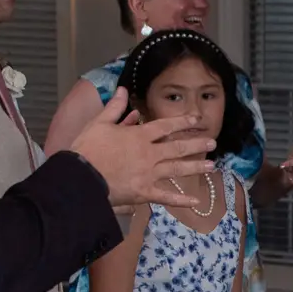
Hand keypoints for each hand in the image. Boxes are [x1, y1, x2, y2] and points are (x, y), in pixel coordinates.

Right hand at [68, 89, 214, 210]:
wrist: (80, 177)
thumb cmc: (88, 149)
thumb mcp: (99, 123)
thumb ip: (115, 107)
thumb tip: (123, 89)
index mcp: (139, 136)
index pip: (166, 126)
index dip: (182, 121)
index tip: (197, 119)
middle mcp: (149, 154)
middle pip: (177, 147)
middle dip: (196, 144)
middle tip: (212, 143)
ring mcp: (148, 174)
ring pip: (176, 170)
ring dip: (195, 167)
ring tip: (211, 166)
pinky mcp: (144, 193)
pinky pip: (166, 197)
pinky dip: (181, 200)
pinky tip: (195, 201)